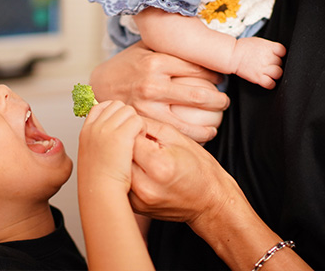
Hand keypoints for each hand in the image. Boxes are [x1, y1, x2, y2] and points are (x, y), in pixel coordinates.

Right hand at [78, 101, 144, 193]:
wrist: (100, 191)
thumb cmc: (98, 180)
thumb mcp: (92, 155)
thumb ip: (98, 140)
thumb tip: (108, 133)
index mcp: (86, 130)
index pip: (100, 106)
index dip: (114, 113)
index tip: (121, 125)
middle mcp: (95, 126)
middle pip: (117, 105)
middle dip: (127, 117)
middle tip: (130, 135)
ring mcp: (106, 129)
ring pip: (129, 111)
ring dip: (136, 123)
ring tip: (135, 141)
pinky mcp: (121, 135)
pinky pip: (138, 121)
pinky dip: (142, 130)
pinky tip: (139, 144)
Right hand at [90, 41, 229, 142]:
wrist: (98, 86)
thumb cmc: (126, 66)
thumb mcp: (146, 47)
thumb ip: (171, 45)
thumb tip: (202, 39)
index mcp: (156, 61)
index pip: (198, 68)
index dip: (215, 75)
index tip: (220, 78)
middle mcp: (152, 85)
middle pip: (199, 96)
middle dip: (219, 100)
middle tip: (224, 100)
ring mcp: (147, 108)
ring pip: (190, 122)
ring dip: (210, 124)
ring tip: (217, 122)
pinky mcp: (143, 125)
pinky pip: (175, 134)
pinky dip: (193, 137)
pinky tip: (202, 134)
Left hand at [129, 119, 311, 270]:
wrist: (208, 202)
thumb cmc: (198, 168)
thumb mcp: (178, 138)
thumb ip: (150, 126)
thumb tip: (127, 117)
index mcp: (159, 166)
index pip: (130, 137)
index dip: (132, 127)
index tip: (137, 125)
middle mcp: (146, 186)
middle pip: (118, 154)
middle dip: (123, 141)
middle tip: (130, 134)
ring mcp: (139, 200)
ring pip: (116, 169)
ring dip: (120, 157)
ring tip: (130, 148)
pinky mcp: (135, 207)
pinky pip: (120, 182)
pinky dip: (122, 171)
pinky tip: (132, 164)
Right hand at [231, 37, 285, 88]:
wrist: (232, 55)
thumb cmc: (244, 47)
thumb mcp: (259, 41)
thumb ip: (270, 46)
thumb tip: (276, 51)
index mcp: (270, 47)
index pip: (283, 51)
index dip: (280, 54)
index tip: (276, 55)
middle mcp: (269, 57)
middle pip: (281, 63)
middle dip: (276, 64)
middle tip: (268, 64)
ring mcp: (264, 68)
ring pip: (278, 73)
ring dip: (275, 74)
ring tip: (268, 72)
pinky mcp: (258, 78)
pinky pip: (271, 84)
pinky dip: (270, 84)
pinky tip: (267, 80)